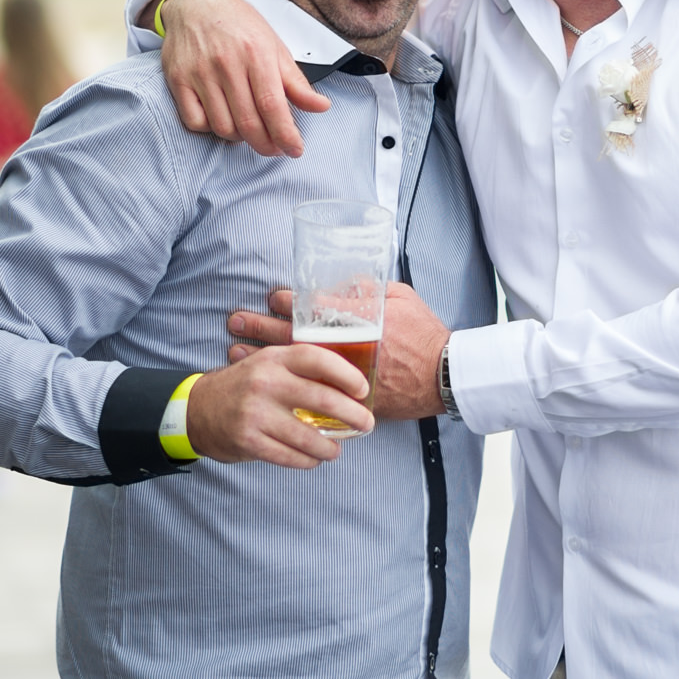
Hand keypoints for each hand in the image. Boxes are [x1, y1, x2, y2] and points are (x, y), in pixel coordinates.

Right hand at [154, 0, 329, 156]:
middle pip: (248, 122)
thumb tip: (321, 107)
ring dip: (239, 138)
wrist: (197, 2)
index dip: (285, 134)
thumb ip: (296, 82)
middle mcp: (226, 63)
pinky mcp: (178, 79)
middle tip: (274, 148)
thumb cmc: (239, 26)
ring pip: (222, 127)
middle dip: (266, 144)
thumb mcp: (275, 48)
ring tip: (248, 128)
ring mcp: (199, 72)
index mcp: (256, 54)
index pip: (272, 106)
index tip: (294, 149)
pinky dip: (210, 129)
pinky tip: (222, 118)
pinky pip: (195, 122)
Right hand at [185, 344, 373, 467]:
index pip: (318, 359)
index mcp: (275, 359)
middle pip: (323, 400)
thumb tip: (350, 386)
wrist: (198, 410)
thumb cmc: (246, 386)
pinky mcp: (248, 441)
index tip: (364, 390)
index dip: (347, 375)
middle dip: (354, 416)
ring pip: (309, 437)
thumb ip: (302, 369)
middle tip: (367, 424)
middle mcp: (266, 383)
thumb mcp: (270, 365)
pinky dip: (308, 461)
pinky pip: (290, 456)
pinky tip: (314, 459)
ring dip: (331, 447)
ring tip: (337, 449)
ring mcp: (256, 413)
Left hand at [230, 285, 449, 420]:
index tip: (270, 298)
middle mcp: (346, 348)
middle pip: (295, 336)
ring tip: (234, 352)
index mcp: (359, 321)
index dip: (288, 302)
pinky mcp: (348, 397)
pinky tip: (265, 384)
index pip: (314, 308)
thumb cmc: (425, 334)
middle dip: (262, 328)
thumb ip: (371, 289)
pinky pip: (311, 392)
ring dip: (264, 357)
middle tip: (235, 321)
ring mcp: (344, 375)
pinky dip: (286, 387)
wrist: (444, 375)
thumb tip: (347, 282)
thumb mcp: (402, 299)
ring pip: (295, 365)